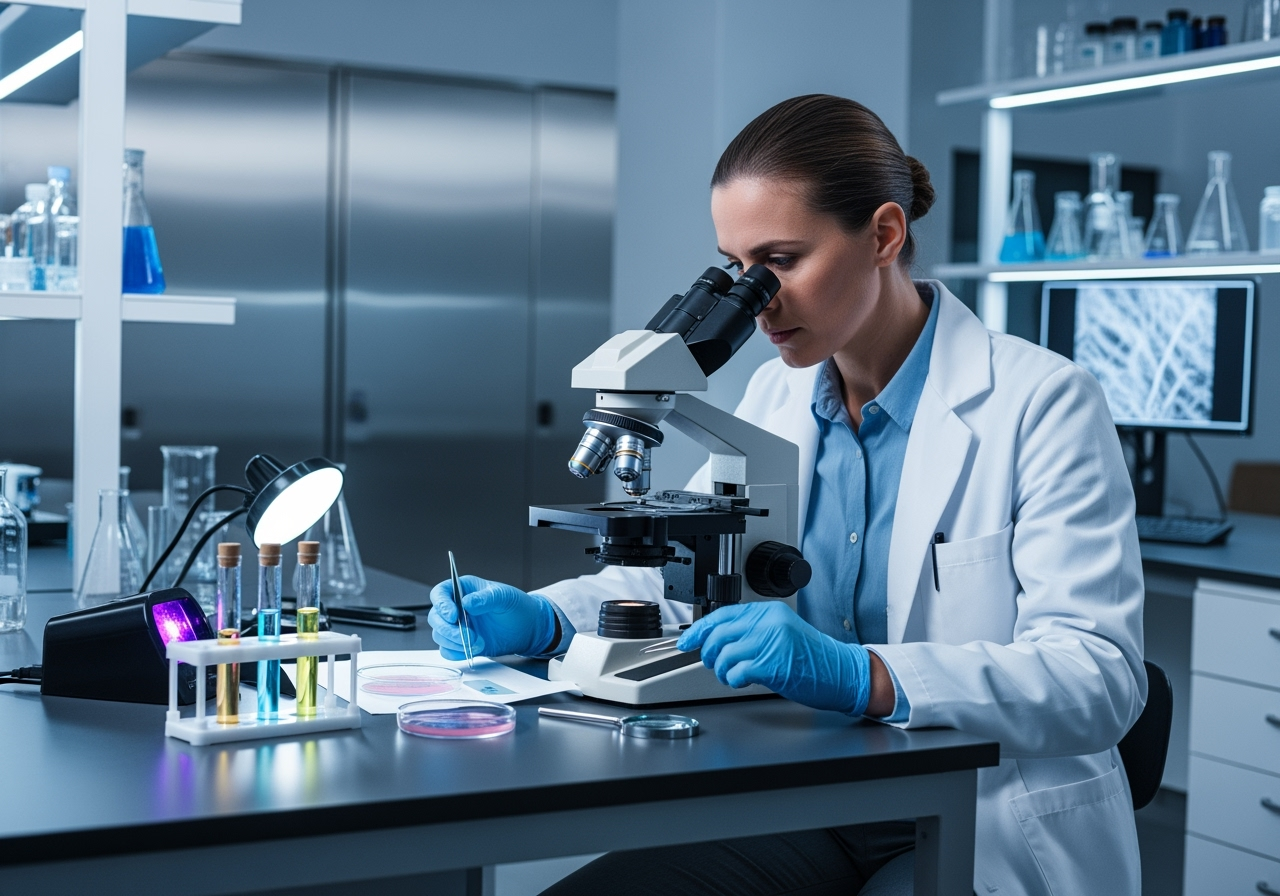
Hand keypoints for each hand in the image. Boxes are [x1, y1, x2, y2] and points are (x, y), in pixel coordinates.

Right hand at [428, 575, 557, 659]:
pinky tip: (471, 650)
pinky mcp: (461, 643)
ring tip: (478, 643)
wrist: (527, 628)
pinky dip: (456, 653)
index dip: (442, 604)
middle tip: (467, 635)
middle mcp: (456, 608)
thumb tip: (467, 602)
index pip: (440, 593)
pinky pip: (447, 651)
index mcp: (463, 589)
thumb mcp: (504, 597)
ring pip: (440, 635)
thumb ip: (486, 598)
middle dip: (448, 629)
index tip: (453, 615)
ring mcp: (458, 626)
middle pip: (436, 617)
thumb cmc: (516, 606)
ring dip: (455, 642)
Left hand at [677, 601, 870, 714]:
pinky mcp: (773, 664)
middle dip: (709, 653)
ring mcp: (772, 642)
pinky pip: (737, 671)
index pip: (723, 614)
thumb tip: (718, 640)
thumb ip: (753, 631)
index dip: (700, 629)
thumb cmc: (814, 658)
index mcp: (770, 611)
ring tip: (731, 676)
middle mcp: (770, 622)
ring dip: (722, 670)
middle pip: (719, 633)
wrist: (843, 673)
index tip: (687, 641)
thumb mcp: (781, 634)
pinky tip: (741, 681)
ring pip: (724, 653)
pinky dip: (733, 679)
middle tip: (714, 664)